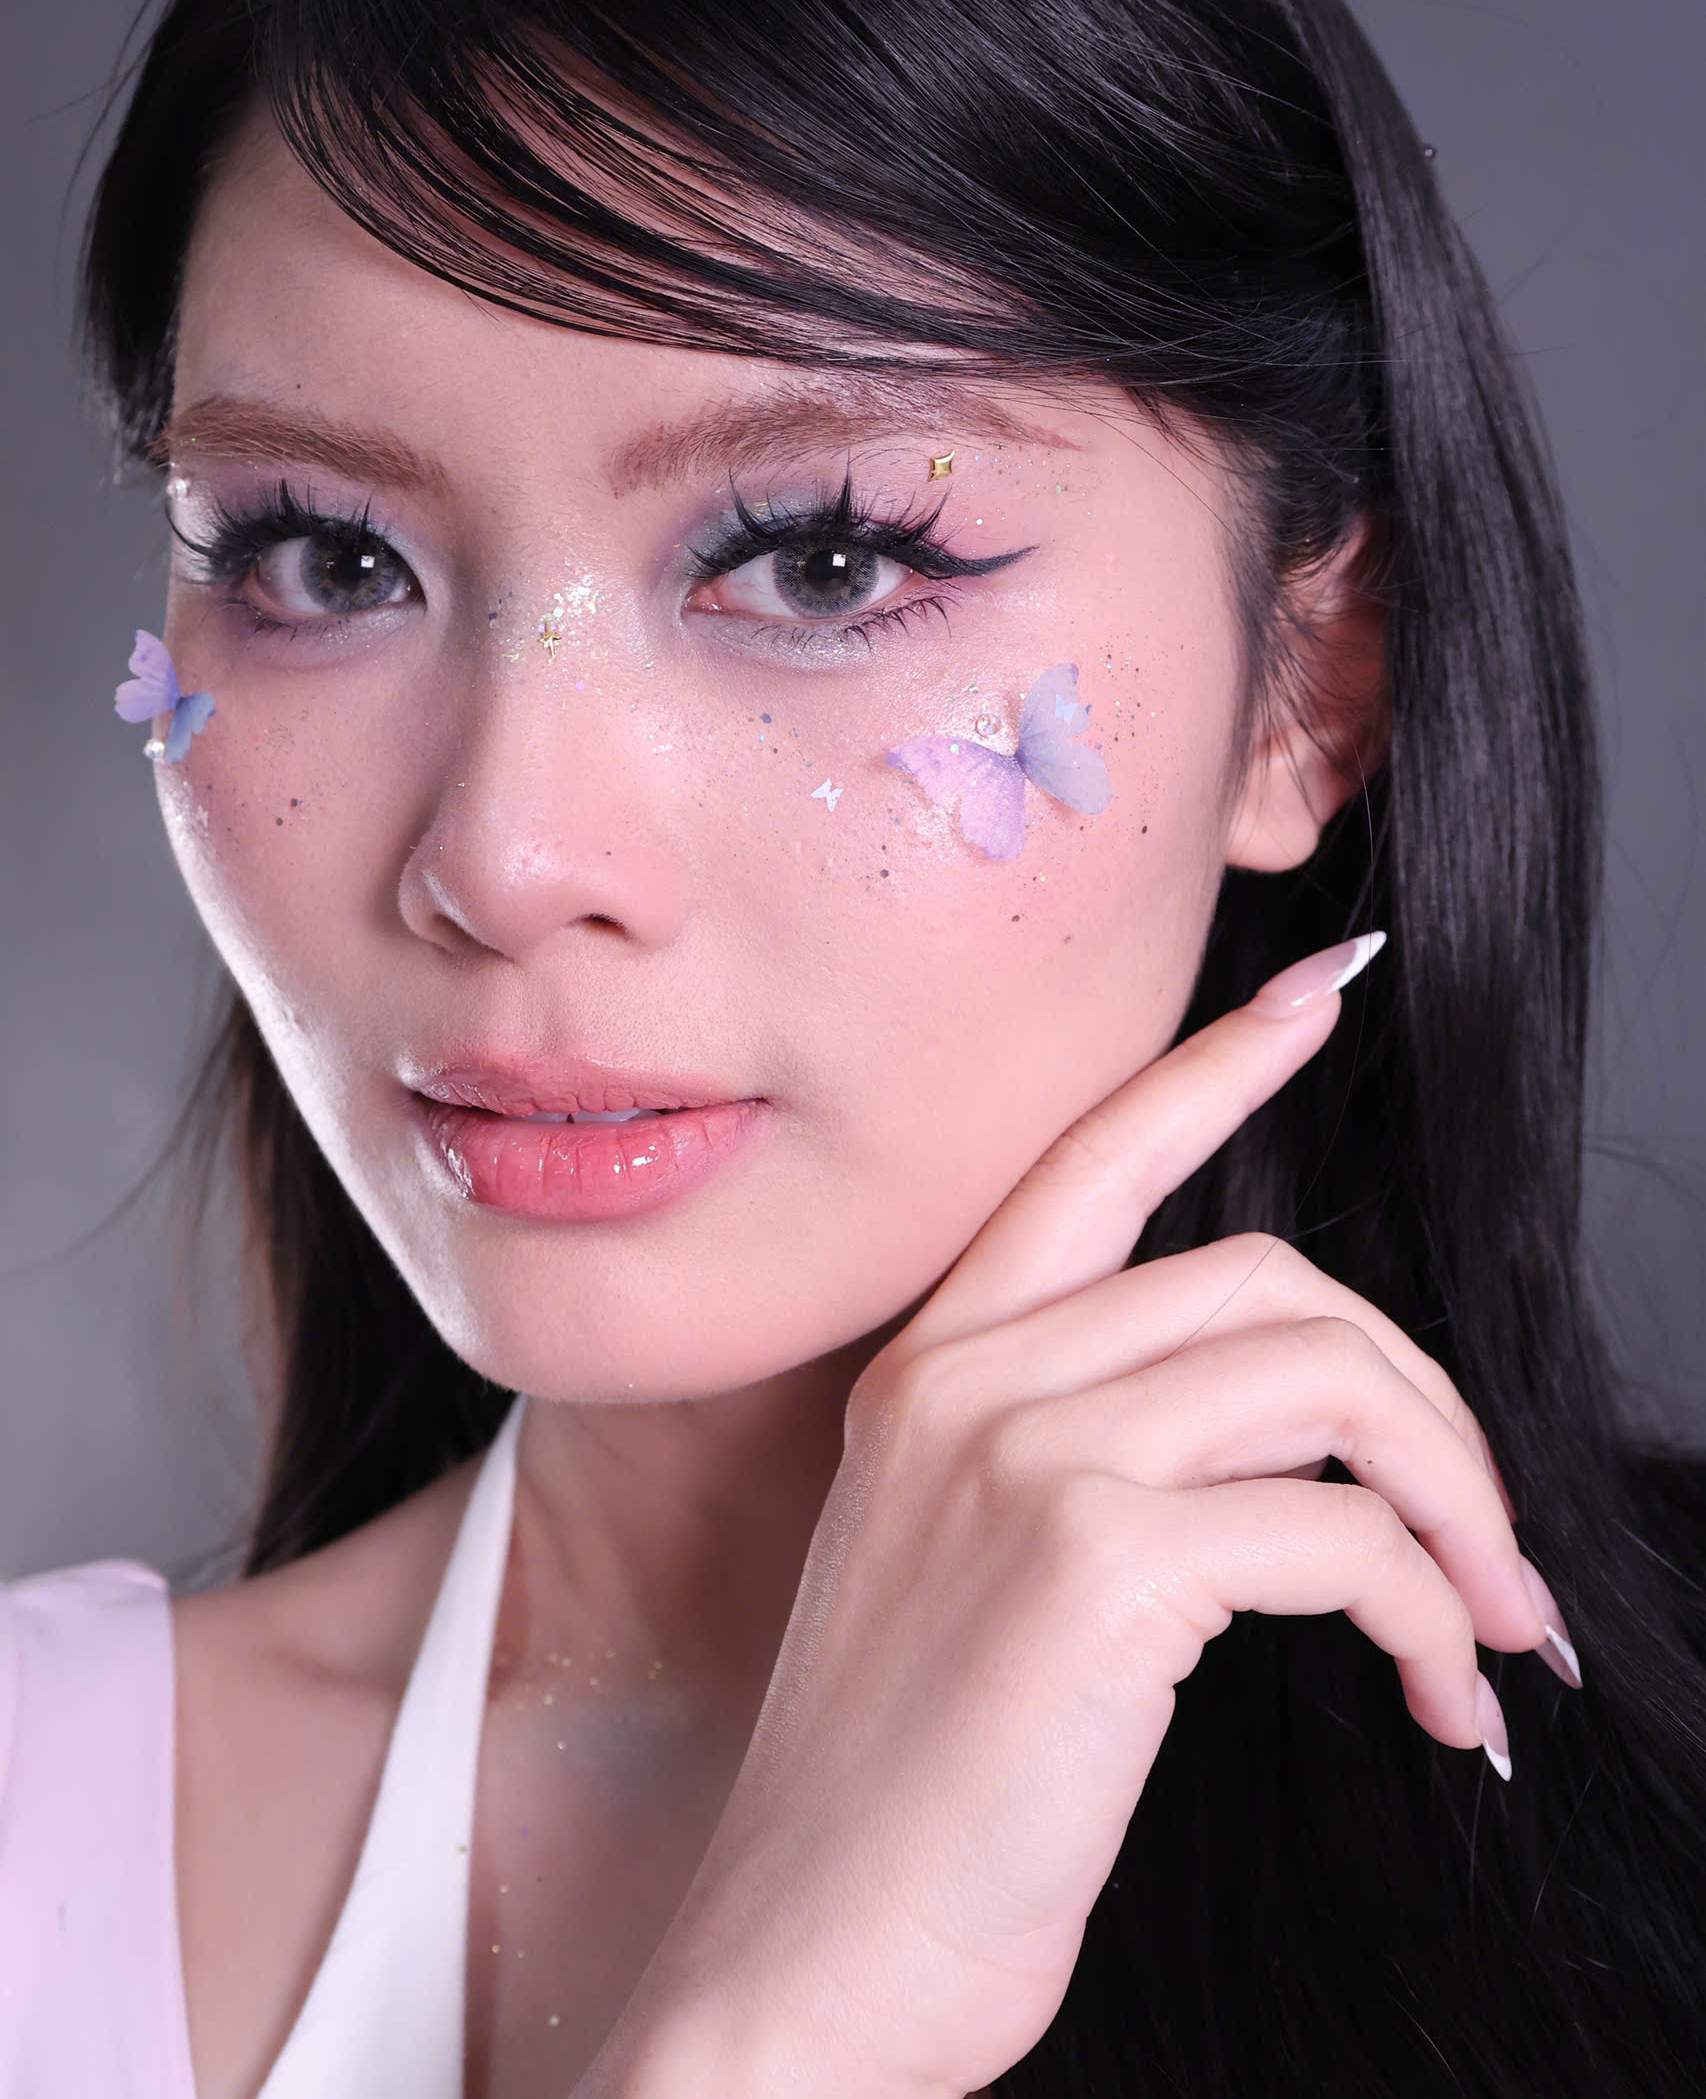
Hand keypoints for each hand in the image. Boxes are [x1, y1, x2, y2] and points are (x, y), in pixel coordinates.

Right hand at [584, 937, 1563, 2098]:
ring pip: (1330, 1383)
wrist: (794, 1974)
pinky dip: (1431, 1616)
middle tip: (1489, 1542)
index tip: (1319, 997)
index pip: (1090, 1159)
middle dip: (1425, 1401)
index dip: (1218, 1065)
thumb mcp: (956, 1578)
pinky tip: (1437, 1702)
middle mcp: (968, 1380)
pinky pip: (1344, 1534)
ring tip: (1488, 1628)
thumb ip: (1069, 1461)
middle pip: (1273, 1286)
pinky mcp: (1097, 1564)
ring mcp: (1024, 1457)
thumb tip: (1276, 1431)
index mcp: (928, 1369)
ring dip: (1458, 1509)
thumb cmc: (895, 1801)